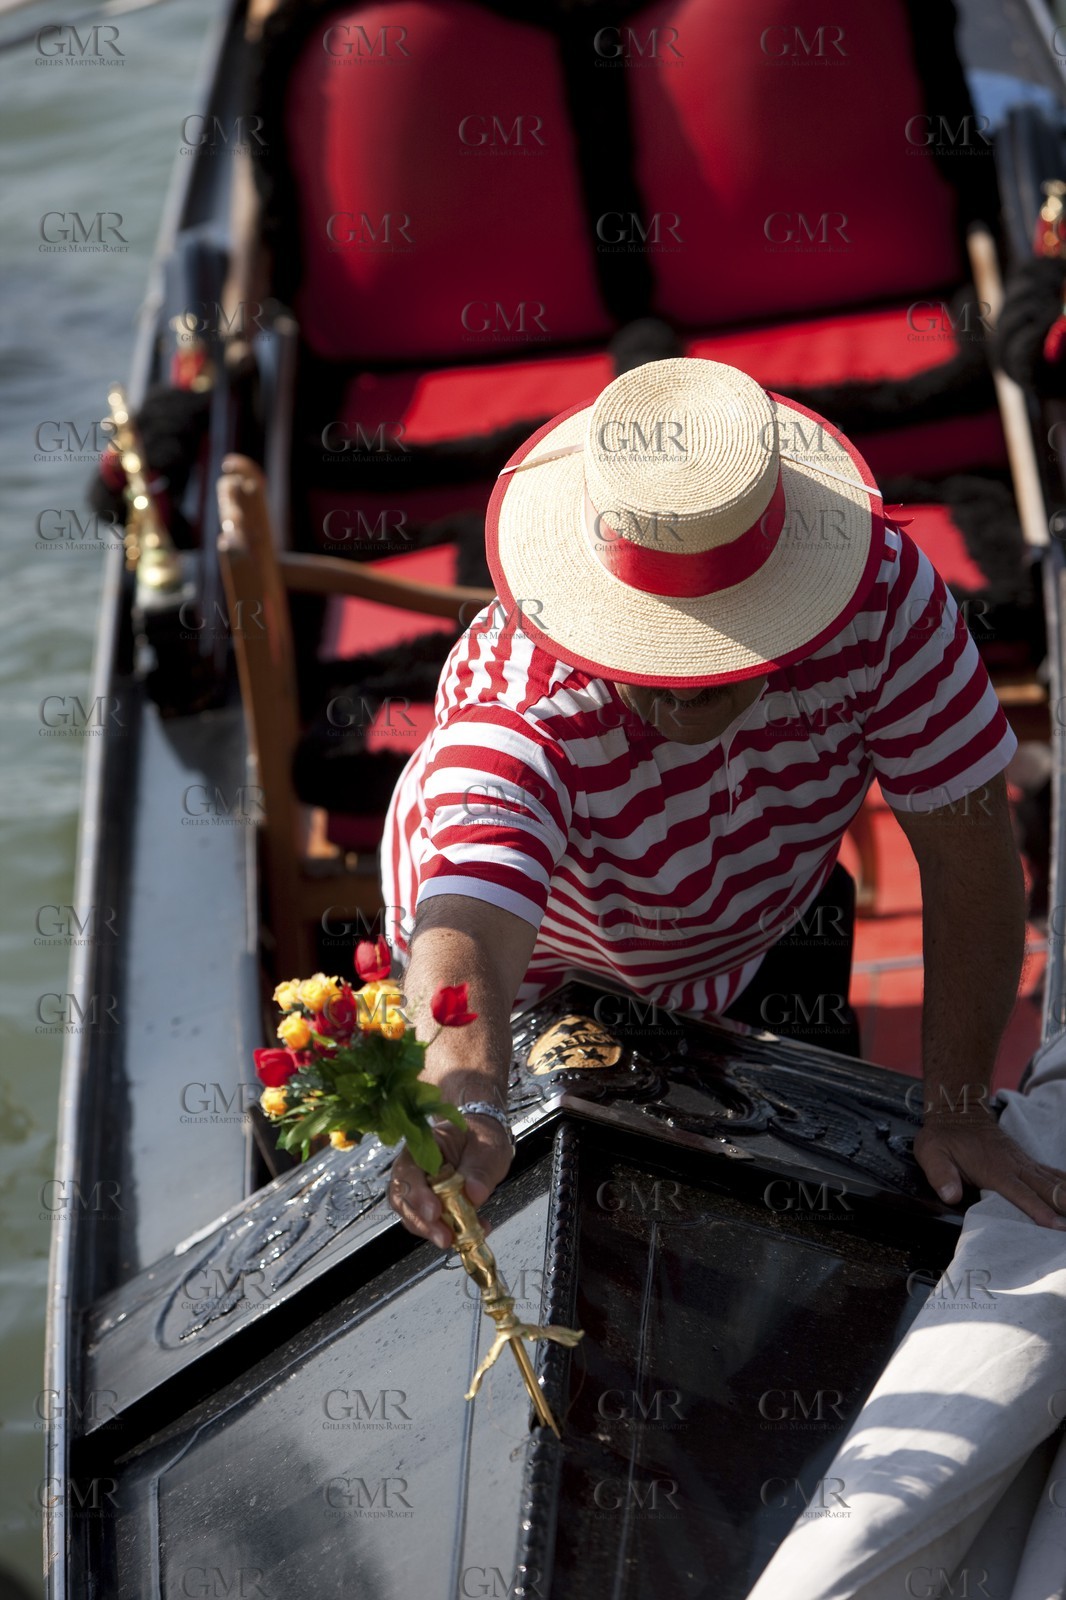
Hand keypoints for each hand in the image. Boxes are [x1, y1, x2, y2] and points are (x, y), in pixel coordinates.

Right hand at [388, 1113, 513, 1248]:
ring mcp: (420, 1189)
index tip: (435, 1212)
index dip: (417, 1194)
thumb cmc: (482, 1140)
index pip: (408, 1170)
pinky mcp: (430, 1206)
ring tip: (456, 1239)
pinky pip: (430, 1223)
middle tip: (444, 1237)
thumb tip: (475, 1194)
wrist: (487, 1144)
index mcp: (424, 1146)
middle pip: (403, 1197)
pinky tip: (469, 1234)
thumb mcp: (487, 1150)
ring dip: (432, 1231)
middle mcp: (414, 1168)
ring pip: (412, 1215)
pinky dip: (448, 1232)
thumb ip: (480, 1171)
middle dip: (422, 1221)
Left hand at [914, 1111, 1065, 1229]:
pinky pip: (1050, 1173)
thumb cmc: (944, 1136)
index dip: (1039, 1210)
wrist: (958, 1110)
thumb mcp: (931, 1152)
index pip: (1020, 1193)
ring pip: (1052, 1181)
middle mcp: (1014, 1166)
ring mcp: (1022, 1162)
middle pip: (1045, 1189)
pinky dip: (1065, 1183)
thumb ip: (941, 1174)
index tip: (1057, 1226)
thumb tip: (951, 1195)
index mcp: (994, 1169)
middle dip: (1064, 1206)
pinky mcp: (1025, 1161)